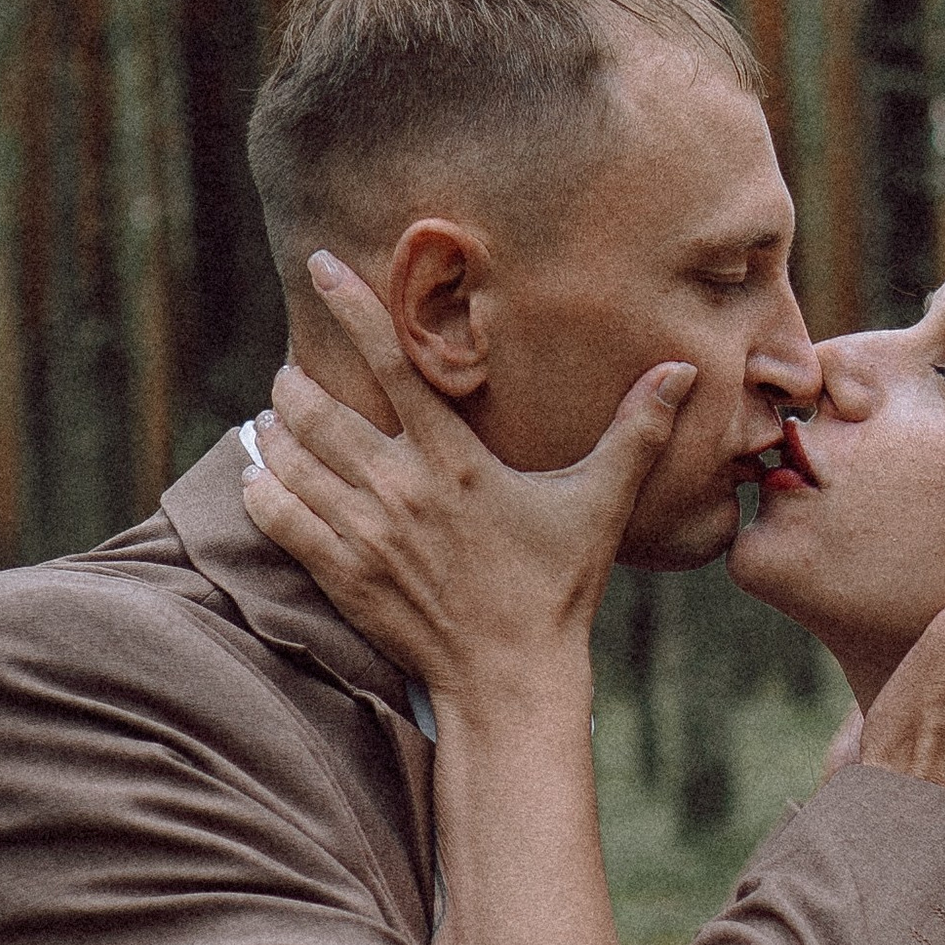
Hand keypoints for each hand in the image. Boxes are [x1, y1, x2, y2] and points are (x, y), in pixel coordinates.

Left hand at [242, 253, 696, 710]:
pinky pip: (276, 517)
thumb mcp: (598, 505)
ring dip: (276, 430)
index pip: (395, 364)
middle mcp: (400, 488)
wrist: (510, 677)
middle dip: (297, 382)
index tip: (320, 266)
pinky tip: (262, 475)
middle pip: (318, 408)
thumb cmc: (556, 588)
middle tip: (294, 374)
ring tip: (275, 418)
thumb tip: (682, 371)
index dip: (354, 308)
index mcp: (456, 460)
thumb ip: (636, 433)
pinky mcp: (339, 575)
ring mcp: (363, 533)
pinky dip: (262, 488)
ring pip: (288, 458)